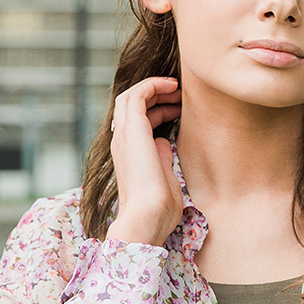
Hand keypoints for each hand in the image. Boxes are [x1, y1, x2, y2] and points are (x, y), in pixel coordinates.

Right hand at [105, 77, 182, 245]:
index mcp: (129, 154)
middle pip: (132, 104)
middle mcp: (122, 142)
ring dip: (154, 87)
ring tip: (177, 87)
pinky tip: (172, 86)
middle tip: (180, 94)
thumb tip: (164, 142)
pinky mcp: (133, 131)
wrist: (148, 218)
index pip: (139, 121)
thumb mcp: (164, 177)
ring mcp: (124, 135)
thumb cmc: (159, 208)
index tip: (181, 109)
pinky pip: (137, 95)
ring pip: (131, 96)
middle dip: (156, 94)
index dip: (160, 110)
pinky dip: (153, 85)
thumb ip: (162, 158)